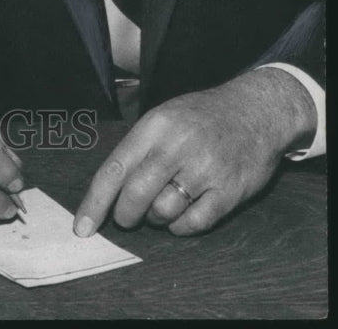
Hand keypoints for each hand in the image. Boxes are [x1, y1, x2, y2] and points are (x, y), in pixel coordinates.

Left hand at [74, 68, 317, 236]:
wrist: (255, 111)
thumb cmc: (200, 117)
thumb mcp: (162, 117)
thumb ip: (137, 149)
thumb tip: (107, 189)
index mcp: (154, 126)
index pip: (114, 169)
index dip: (95, 202)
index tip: (81, 227)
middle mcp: (177, 146)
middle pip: (136, 194)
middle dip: (125, 214)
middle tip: (127, 217)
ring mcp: (205, 169)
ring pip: (163, 212)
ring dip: (155, 219)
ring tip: (160, 208)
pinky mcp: (230, 190)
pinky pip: (195, 223)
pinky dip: (181, 227)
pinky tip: (181, 216)